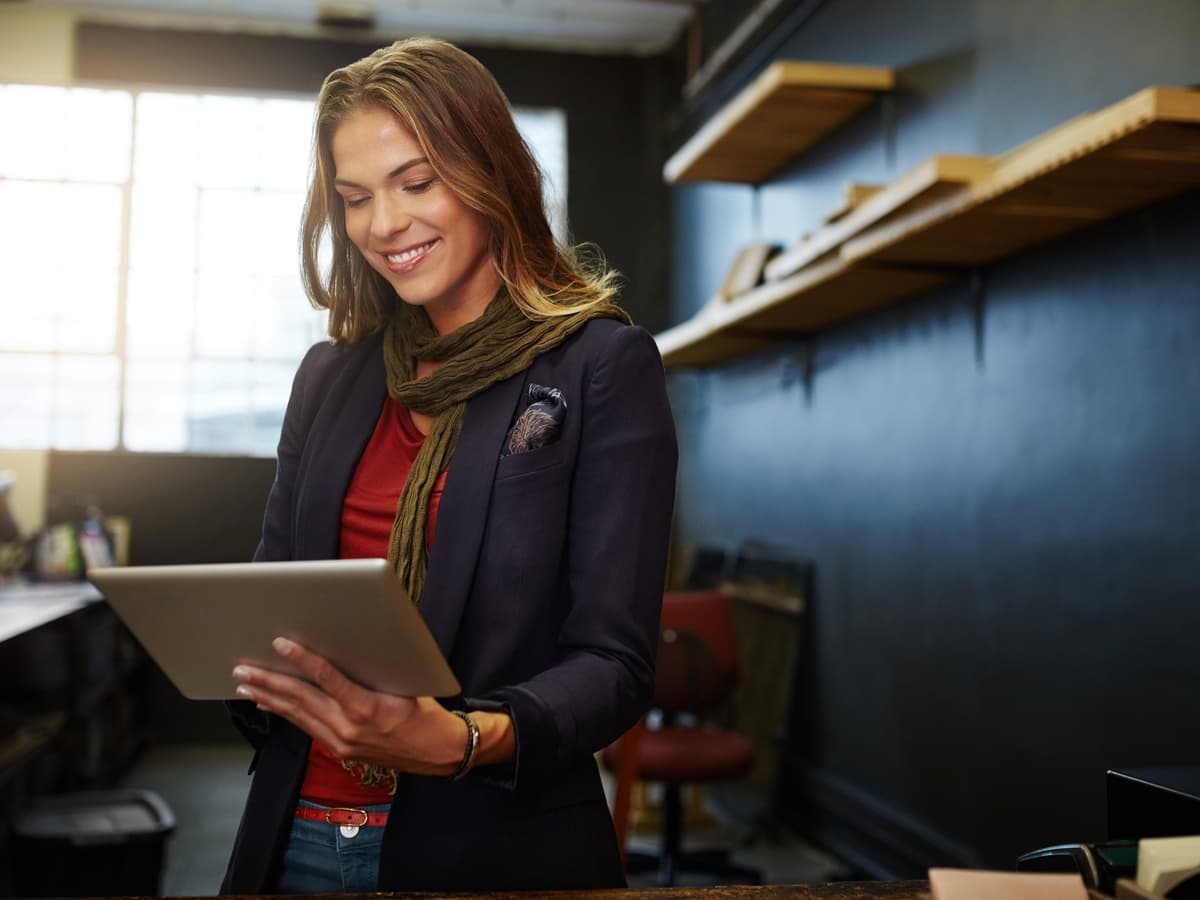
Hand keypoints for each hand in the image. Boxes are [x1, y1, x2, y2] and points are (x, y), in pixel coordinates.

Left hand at [231, 637, 465, 776]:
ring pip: (297, 715)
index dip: (302, 660)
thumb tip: (345, 647)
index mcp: (366, 708)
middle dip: (268, 682)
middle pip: (301, 699)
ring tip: (244, 685)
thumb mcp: (404, 685)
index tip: (280, 644)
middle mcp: (348, 728)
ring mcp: (341, 742)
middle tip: (242, 669)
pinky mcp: (340, 749)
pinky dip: (285, 713)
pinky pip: (306, 727)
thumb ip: (372, 671)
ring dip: (268, 698)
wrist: (438, 752)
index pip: (326, 678)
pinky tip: (269, 704)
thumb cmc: (426, 713)